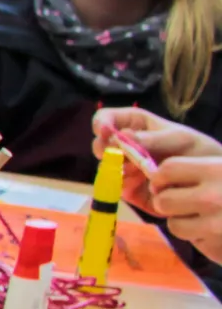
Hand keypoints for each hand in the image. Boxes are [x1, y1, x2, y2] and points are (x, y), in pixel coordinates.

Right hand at [95, 108, 221, 214]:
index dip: (101, 123)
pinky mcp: (128, 189)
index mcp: (134, 126)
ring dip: (116, 169)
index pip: (106, 118)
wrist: (210, 181)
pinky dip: (123, 186)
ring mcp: (124, 168)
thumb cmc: (196, 151)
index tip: (104, 131)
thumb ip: (151, 138)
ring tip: (138, 172)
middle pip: (99, 145)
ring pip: (105, 168)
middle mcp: (124, 146)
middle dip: (106, 150)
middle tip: (119, 156)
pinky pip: (115, 188)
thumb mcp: (179, 139)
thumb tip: (120, 136)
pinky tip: (141, 184)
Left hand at [144, 154, 221, 258]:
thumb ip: (195, 170)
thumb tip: (147, 166)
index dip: (161, 177)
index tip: (165, 181)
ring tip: (202, 215)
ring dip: (180, 219)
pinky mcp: (217, 240)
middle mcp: (215, 194)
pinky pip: (188, 237)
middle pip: (163, 197)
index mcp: (216, 169)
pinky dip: (194, 234)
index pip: (166, 170)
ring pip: (172, 220)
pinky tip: (211, 228)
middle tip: (180, 201)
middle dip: (166, 200)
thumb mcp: (220, 171)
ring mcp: (216, 221)